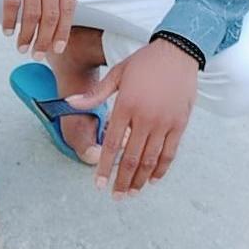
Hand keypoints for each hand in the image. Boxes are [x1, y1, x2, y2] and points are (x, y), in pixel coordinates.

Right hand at [0, 0, 75, 56]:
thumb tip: (60, 1)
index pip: (69, 7)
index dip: (63, 31)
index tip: (57, 47)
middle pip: (51, 15)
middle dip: (45, 40)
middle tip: (38, 55)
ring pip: (31, 13)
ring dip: (27, 35)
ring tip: (22, 48)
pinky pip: (11, 1)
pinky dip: (9, 20)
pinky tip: (7, 30)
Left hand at [66, 39, 198, 196]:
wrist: (177, 52)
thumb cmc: (144, 62)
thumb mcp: (117, 74)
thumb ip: (95, 94)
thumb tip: (69, 103)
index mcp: (126, 105)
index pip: (112, 145)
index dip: (104, 167)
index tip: (99, 184)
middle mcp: (145, 117)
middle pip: (131, 158)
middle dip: (122, 181)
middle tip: (116, 196)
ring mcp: (164, 122)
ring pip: (150, 160)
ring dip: (140, 180)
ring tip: (132, 193)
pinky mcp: (179, 123)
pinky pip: (170, 153)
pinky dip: (161, 169)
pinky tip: (153, 179)